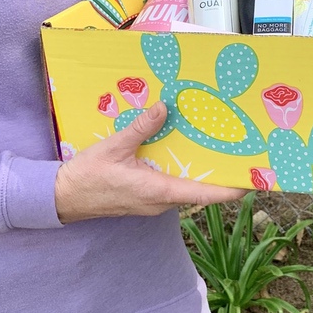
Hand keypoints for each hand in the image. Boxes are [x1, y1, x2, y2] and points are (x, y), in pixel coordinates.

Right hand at [55, 101, 245, 222]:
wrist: (62, 198)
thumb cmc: (87, 177)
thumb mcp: (114, 147)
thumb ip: (141, 129)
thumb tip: (164, 108)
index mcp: (158, 191)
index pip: (203, 194)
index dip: (229, 189)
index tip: (251, 181)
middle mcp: (161, 202)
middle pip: (199, 191)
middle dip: (220, 177)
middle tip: (240, 157)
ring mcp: (153, 203)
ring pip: (185, 189)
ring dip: (201, 174)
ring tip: (218, 151)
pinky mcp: (145, 199)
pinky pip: (171, 187)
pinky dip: (183, 173)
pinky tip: (184, 154)